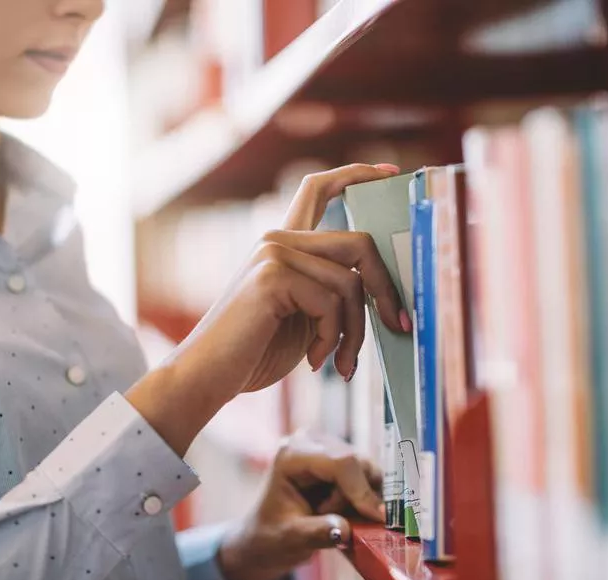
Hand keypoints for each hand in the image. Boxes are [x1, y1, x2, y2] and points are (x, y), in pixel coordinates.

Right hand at [127, 163, 410, 454]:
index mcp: (283, 244)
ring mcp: (273, 253)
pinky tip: (315, 360)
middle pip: (359, 243)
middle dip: (387, 289)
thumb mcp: (306, 317)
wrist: (208, 378)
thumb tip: (388, 296)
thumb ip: (334, 293)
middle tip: (399, 325)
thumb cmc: (256, 352)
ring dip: (356, 331)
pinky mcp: (272, 276)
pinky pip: (332, 303)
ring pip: (351, 282)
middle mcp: (277, 239)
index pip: (319, 188)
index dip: (357, 174)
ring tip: (342, 363)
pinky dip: (333, 339)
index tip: (391, 173)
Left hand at [217, 431, 383, 579]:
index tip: (377, 517)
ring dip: (359, 498)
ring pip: (366, 468)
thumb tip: (345, 530)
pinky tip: (341, 510)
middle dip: (357, 497)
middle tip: (338, 521)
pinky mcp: (337, 456)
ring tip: (333, 515)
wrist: (265, 535)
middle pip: (357, 462)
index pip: (340, 462)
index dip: (361, 489)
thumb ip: (317, 534)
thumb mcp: (290, 540)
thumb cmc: (271, 535)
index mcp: (292, 454)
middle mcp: (310, 441)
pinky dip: (361, 496)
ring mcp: (325, 445)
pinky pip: (365, 474)